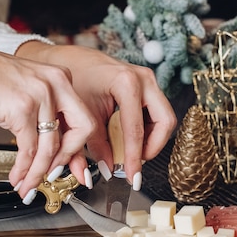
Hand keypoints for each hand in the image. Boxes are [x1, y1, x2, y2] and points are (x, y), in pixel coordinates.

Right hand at [0, 46, 96, 197]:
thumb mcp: (29, 88)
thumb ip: (46, 111)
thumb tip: (56, 144)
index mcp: (62, 77)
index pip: (82, 117)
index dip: (79, 146)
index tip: (74, 165)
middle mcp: (56, 84)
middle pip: (82, 129)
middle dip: (70, 158)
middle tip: (55, 175)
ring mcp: (41, 96)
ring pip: (51, 147)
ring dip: (39, 172)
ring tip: (29, 185)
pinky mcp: (22, 110)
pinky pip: (29, 149)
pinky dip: (24, 169)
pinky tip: (18, 177)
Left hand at [15, 44, 176, 182]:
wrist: (70, 60)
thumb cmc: (74, 82)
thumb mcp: (83, 116)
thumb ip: (95, 146)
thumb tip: (109, 169)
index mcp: (126, 82)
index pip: (136, 129)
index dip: (135, 158)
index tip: (133, 176)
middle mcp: (144, 79)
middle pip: (165, 122)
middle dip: (152, 147)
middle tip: (136, 162)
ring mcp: (149, 80)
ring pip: (165, 118)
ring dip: (151, 139)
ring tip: (130, 151)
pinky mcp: (148, 85)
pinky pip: (158, 113)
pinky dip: (148, 129)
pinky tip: (129, 137)